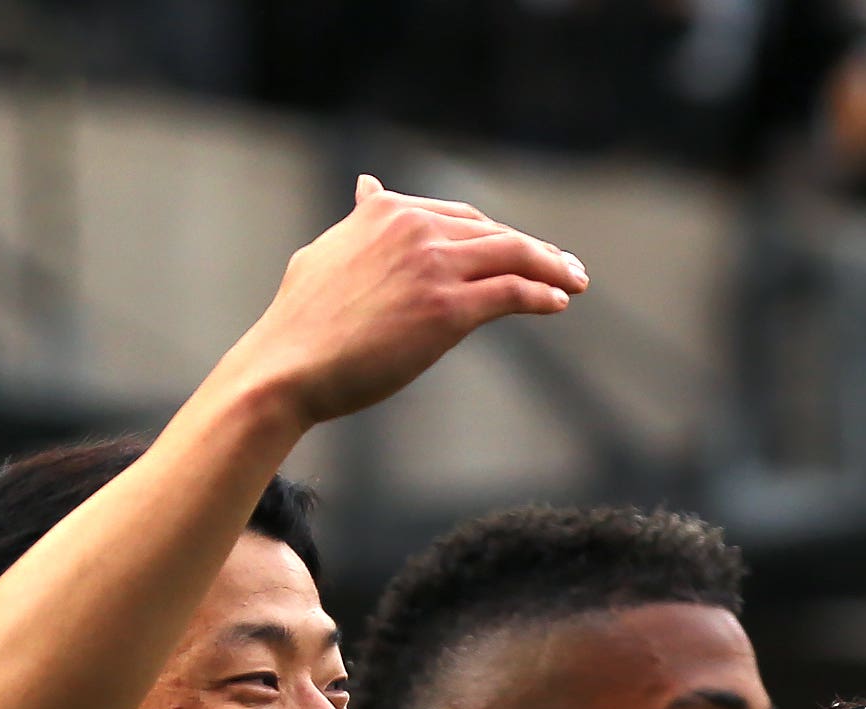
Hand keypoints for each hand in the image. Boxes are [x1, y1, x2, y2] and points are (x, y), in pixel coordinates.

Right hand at [230, 176, 584, 428]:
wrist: (289, 365)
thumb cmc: (303, 323)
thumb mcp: (329, 250)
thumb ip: (360, 221)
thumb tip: (367, 186)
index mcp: (386, 210)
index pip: (460, 216)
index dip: (497, 234)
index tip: (521, 249)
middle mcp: (413, 227)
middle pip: (493, 232)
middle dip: (535, 249)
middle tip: (565, 266)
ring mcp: (433, 266)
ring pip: (512, 255)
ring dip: (552, 267)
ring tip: (575, 281)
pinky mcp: (448, 308)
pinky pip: (511, 293)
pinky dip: (541, 294)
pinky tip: (558, 301)